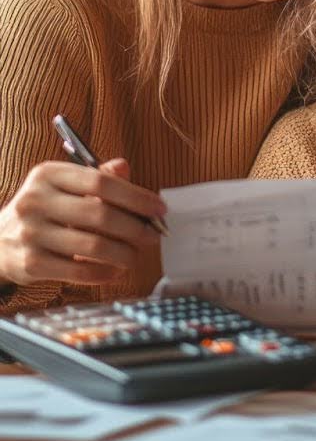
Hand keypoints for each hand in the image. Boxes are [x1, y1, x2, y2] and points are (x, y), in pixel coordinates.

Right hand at [0, 158, 165, 288]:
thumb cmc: (42, 210)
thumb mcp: (62, 185)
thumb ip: (95, 176)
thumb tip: (125, 167)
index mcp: (48, 174)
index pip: (100, 181)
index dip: (135, 196)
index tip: (159, 208)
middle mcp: (36, 201)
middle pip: (100, 214)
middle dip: (135, 227)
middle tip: (152, 235)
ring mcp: (31, 233)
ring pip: (93, 245)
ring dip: (124, 253)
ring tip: (136, 255)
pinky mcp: (31, 263)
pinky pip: (79, 271)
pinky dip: (105, 273)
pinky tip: (116, 270)